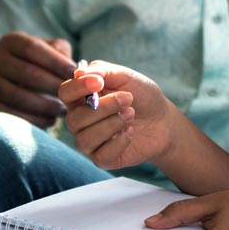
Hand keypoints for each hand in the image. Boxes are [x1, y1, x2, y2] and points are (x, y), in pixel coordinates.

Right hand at [0, 32, 74, 127]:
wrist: (7, 81)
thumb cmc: (37, 64)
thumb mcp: (48, 50)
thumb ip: (61, 52)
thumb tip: (74, 68)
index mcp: (11, 42)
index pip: (32, 48)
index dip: (55, 61)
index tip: (74, 75)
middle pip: (26, 73)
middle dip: (52, 86)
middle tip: (72, 96)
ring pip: (17, 96)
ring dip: (44, 106)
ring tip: (63, 111)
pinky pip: (10, 114)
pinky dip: (33, 120)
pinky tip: (49, 121)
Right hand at [60, 61, 174, 169]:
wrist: (163, 120)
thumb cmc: (142, 96)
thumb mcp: (125, 76)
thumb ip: (102, 71)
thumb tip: (79, 73)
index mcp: (82, 98)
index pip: (65, 93)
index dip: (78, 88)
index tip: (98, 82)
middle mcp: (81, 121)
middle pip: (74, 119)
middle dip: (104, 108)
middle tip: (128, 99)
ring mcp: (90, 142)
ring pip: (85, 139)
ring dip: (112, 124)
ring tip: (131, 114)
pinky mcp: (103, 158)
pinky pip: (101, 155)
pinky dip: (119, 142)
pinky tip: (130, 132)